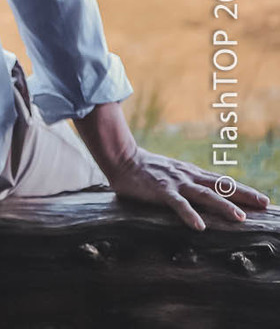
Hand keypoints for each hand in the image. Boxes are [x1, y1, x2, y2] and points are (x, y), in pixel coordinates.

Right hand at [105, 148, 269, 229]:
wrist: (121, 158)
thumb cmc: (146, 170)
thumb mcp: (172, 175)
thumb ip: (187, 184)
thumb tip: (203, 197)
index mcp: (192, 174)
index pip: (223, 182)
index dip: (243, 190)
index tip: (263, 200)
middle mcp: (188, 176)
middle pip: (221, 187)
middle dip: (244, 195)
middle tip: (264, 204)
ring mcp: (175, 182)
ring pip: (204, 195)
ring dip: (223, 206)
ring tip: (240, 218)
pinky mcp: (160, 190)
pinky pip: (177, 204)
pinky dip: (189, 215)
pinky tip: (199, 226)